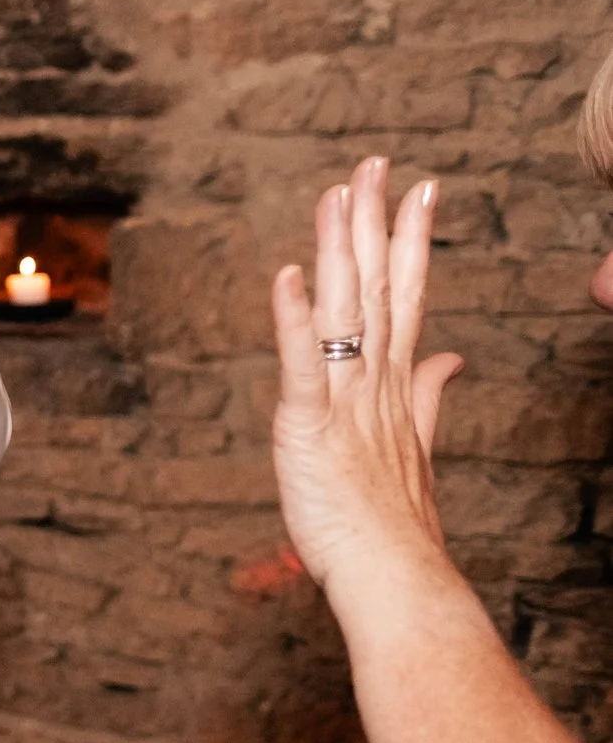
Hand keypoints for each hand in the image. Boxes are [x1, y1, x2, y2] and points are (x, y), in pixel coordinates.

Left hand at [270, 155, 465, 602]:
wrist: (398, 578)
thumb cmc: (398, 523)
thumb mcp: (416, 448)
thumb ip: (431, 396)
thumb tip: (453, 357)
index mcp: (396, 386)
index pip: (408, 296)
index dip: (410, 240)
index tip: (419, 189)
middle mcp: (376, 384)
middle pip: (379, 289)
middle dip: (374, 223)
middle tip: (374, 163)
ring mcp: (346, 403)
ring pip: (344, 312)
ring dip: (339, 251)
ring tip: (337, 194)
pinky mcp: (309, 429)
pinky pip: (302, 365)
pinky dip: (294, 320)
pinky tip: (289, 275)